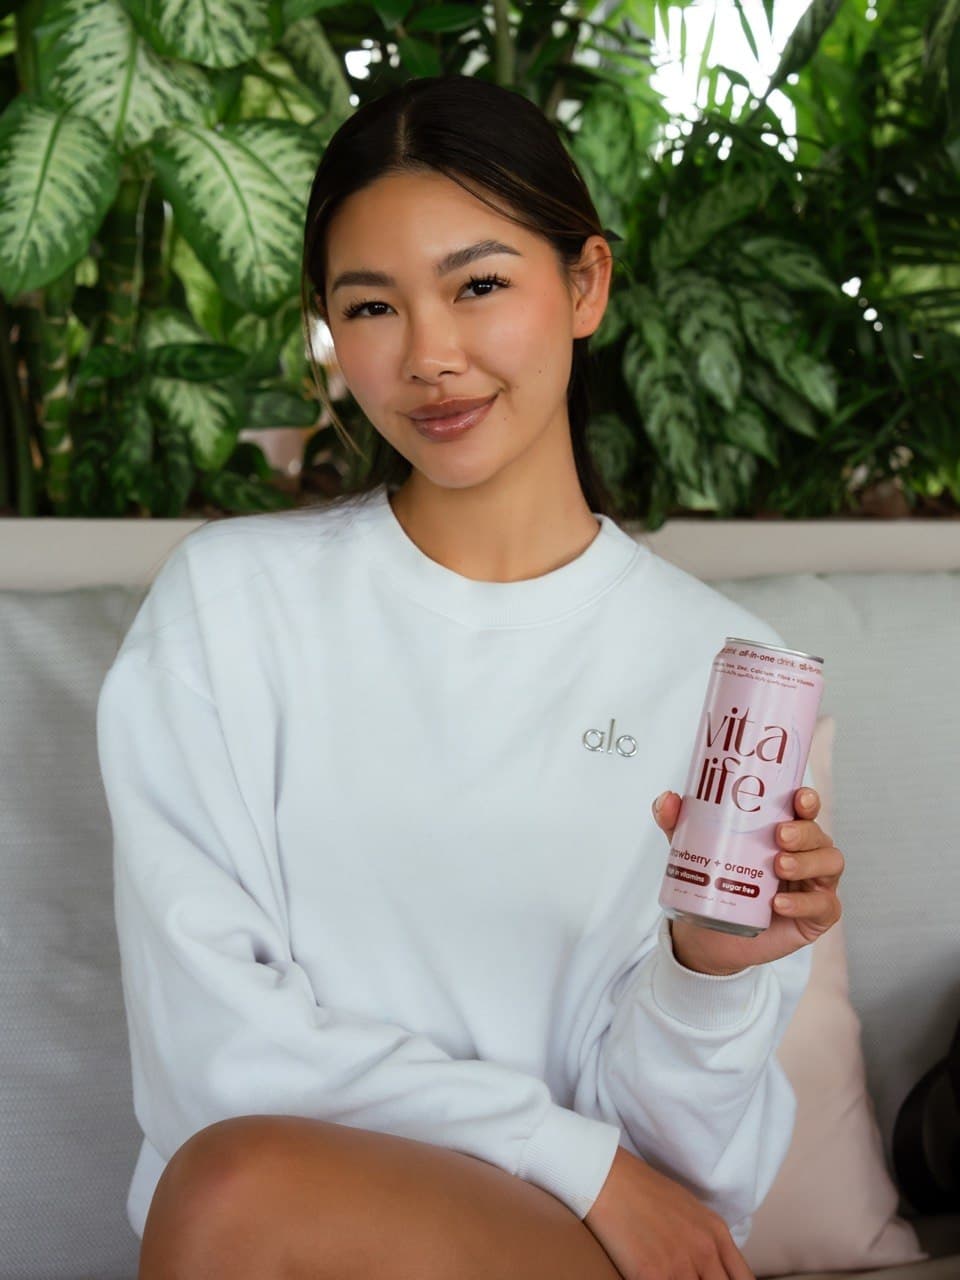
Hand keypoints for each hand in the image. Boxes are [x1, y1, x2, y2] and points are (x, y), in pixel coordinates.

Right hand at [584, 1144, 754, 1279]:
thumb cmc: (643, 1190)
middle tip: (687, 1279)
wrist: (608, 1177)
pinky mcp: (654, 1275)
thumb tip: (712, 1268)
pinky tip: (648, 1279)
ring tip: (668, 1277)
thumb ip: (706, 1240)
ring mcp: (681, 1265)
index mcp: (717, 1233)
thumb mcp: (689, 1210)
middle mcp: (705, 1251)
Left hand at [652, 786, 843, 974]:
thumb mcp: (694, 848)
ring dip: (806, 862)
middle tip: (778, 836)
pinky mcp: (815, 916)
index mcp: (783, 830)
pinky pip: (824, 905)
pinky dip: (803, 903)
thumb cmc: (714, 882)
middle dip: (803, 832)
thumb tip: (667, 800)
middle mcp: (804, 853)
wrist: (709, 934)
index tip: (799, 797)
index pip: (804, 809)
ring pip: (830, 863)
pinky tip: (779, 903)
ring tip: (778, 866)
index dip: (807, 800)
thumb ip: (679, 823)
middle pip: (819, 834)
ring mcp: (813, 884)